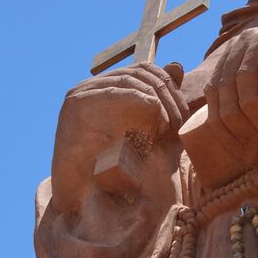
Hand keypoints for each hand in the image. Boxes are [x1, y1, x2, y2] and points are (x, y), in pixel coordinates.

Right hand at [52, 62, 187, 212]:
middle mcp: (92, 85)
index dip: (168, 86)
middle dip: (165, 95)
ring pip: (127, 81)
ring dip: (154, 100)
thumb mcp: (146, 132)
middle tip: (178, 122)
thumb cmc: (113, 168)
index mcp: (106, 88)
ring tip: (167, 125)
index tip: (182, 115)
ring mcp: (81, 91)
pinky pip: (110, 92)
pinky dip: (135, 100)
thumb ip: (160, 103)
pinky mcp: (75, 103)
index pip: (144, 70)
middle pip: (138, 73)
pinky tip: (152, 115)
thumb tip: (177, 65)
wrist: (80, 191)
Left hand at [203, 0, 257, 154]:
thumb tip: (239, 118)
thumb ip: (255, 82)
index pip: (214, 89)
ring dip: (256, 116)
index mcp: (236, 48)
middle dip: (236, 123)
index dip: (220, 120)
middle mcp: (244, 42)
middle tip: (252, 142)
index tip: (233, 142)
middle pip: (225, 91)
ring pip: (245, 88)